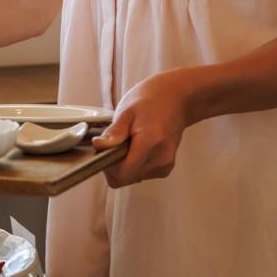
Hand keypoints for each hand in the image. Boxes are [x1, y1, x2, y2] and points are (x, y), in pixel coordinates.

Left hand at [92, 69, 197, 187]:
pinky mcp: (165, 168)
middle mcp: (160, 158)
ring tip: (130, 141)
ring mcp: (165, 165)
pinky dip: (134, 164)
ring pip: (132, 178)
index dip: (108, 165)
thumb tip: (99, 146)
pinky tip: (138, 146)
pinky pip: (141, 174)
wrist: (177, 98)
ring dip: (125, 164)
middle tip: (117, 142)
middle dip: (115, 164)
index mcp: (150, 142)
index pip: (122, 174)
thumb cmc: (153, 99)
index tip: (106, 149)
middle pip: (125, 178)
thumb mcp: (128, 110)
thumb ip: (114, 132)